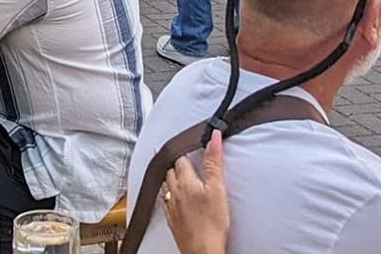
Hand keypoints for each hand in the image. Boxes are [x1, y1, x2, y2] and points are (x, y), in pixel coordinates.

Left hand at [163, 131, 228, 253]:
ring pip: (164, 184)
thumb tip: (213, 137)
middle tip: (174, 152)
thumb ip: (214, 162)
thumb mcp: (217, 188)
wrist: (203, 251)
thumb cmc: (212, 223)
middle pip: (169, 170)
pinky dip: (165, 192)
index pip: (180, 159)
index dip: (184, 150)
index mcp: (184, 182)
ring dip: (166, 174)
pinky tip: (168, 194)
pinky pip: (163, 200)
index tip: (187, 143)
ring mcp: (170, 206)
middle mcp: (173, 192)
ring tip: (167, 167)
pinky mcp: (171, 219)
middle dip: (173, 160)